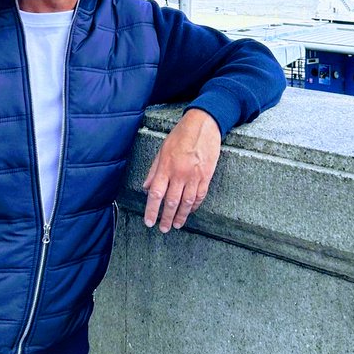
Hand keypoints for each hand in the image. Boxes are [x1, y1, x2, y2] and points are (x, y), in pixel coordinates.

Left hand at [142, 108, 220, 232]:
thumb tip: (146, 187)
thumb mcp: (162, 149)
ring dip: (181, 216)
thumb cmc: (181, 135)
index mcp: (166, 166)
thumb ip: (154, 170)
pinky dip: (194, 206)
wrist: (204, 124)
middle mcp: (180, 173)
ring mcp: (194, 176)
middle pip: (171, 202)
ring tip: (176, 224)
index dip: (151, 210)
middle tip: (163, 228)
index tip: (149, 221)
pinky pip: (200, 196)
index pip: (156, 194)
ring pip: (187, 202)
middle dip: (166, 218)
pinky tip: (189, 211)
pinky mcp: (206, 176)